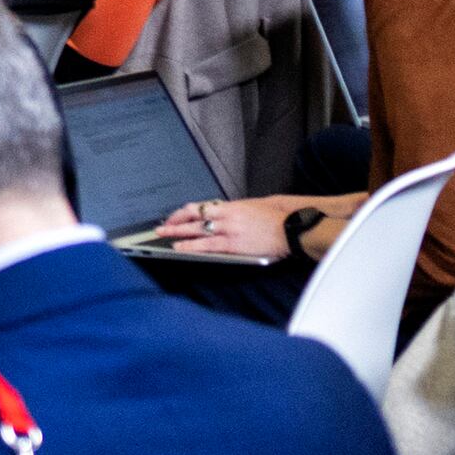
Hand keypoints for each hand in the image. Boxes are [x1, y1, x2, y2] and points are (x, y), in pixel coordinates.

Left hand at [145, 195, 319, 262]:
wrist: (292, 228)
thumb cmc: (279, 218)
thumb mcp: (257, 205)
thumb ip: (239, 210)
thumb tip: (228, 213)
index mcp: (232, 206)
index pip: (201, 206)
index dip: (185, 212)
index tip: (177, 216)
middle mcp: (226, 215)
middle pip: (193, 216)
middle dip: (175, 221)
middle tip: (161, 226)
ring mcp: (228, 229)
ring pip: (195, 229)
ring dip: (177, 233)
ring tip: (163, 236)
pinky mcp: (233, 244)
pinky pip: (206, 245)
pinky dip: (190, 246)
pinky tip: (179, 248)